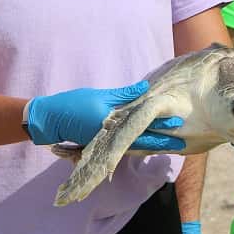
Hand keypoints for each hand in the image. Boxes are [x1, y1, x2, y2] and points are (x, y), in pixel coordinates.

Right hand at [24, 80, 185, 149]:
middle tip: (183, 144)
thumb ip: (124, 95)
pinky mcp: (103, 143)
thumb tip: (145, 89)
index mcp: (115, 125)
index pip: (143, 127)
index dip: (161, 125)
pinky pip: (124, 144)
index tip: (178, 123)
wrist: (51, 119)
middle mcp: (113, 137)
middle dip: (163, 142)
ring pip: (135, 144)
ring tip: (170, 144)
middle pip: (143, 140)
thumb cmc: (74, 104)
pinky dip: (137, 143)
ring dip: (152, 143)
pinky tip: (148, 143)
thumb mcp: (101, 96)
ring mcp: (108, 142)